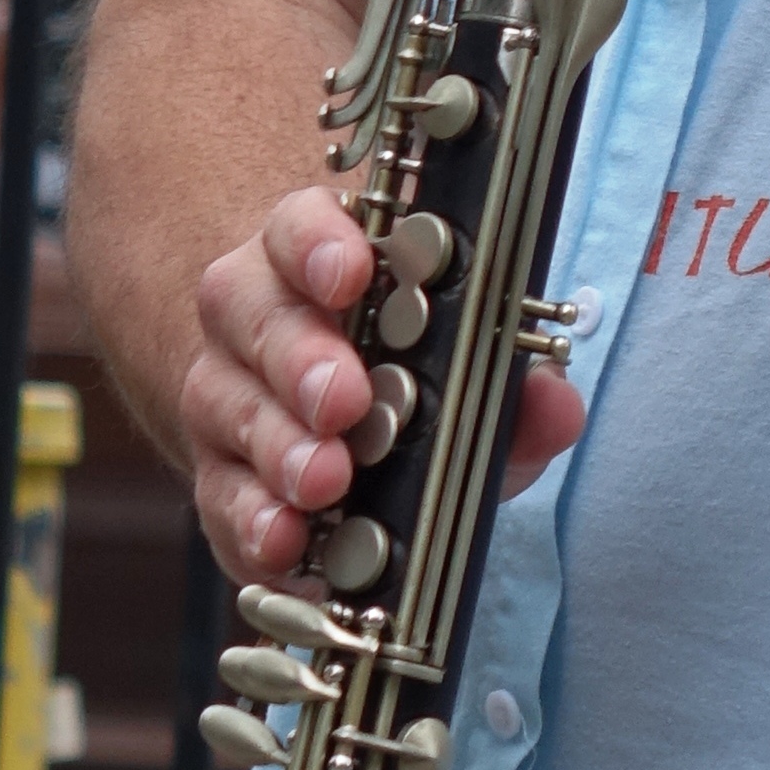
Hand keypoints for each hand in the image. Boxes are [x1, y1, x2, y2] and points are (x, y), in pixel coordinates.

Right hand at [181, 184, 585, 580]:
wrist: (342, 444)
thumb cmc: (413, 387)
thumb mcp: (477, 382)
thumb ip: (519, 388)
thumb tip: (555, 403)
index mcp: (321, 261)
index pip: (300, 227)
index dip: (318, 244)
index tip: (349, 273)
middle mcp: (259, 316)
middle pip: (253, 312)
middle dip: (301, 358)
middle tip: (345, 402)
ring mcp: (225, 395)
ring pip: (224, 403)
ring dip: (278, 446)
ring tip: (325, 481)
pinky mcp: (215, 477)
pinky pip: (217, 496)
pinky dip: (251, 521)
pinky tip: (286, 541)